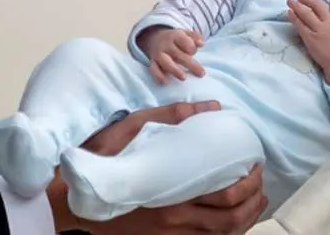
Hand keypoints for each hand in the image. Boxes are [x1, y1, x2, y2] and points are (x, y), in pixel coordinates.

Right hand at [48, 102, 267, 233]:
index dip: (249, 185)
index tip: (255, 166)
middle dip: (253, 203)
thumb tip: (211, 106)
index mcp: (170, 196)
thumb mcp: (132, 128)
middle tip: (261, 182)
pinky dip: (223, 231)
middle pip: (229, 222)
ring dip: (244, 220)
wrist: (68, 198)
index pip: (226, 198)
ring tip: (255, 201)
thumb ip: (171, 117)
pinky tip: (230, 218)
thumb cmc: (100, 158)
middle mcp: (173, 224)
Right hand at [140, 27, 205, 82]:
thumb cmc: (176, 39)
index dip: (192, 49)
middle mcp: (166, 45)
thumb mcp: (186, 34)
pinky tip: (165, 82)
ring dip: (174, 70)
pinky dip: (158, 76)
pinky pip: (154, 69)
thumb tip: (201, 44)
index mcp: (175, 36)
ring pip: (165, 62)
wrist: (154, 38)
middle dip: (190, 64)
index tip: (193, 53)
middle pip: (178, 55)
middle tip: (201, 73)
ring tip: (184, 78)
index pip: (185, 42)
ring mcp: (158, 54)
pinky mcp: (153, 62)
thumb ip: (195, 37)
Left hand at [287, 0, 329, 85]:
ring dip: (297, 6)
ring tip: (290, 2)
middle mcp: (329, 22)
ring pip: (306, 13)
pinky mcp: (311, 38)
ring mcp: (320, 30)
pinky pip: (300, 25)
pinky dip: (294, 18)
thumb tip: (327, 14)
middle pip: (316, 4)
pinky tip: (289, 13)